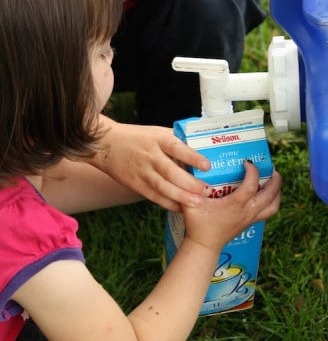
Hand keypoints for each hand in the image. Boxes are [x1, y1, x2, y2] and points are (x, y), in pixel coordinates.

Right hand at [89, 116, 211, 211]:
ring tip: (198, 203)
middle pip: (171, 172)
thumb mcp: (157, 132)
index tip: (207, 166)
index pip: (177, 148)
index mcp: (158, 139)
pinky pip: (154, 196)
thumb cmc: (138, 137)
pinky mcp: (135, 184)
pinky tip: (181, 208)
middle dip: (190, 184)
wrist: (107, 144)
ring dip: (181, 197)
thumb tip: (200, 147)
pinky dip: (168, 204)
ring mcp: (142, 172)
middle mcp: (150, 156)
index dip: (192, 157)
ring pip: (163, 187)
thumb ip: (176, 141)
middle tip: (207, 190)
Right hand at [182, 161, 281, 251]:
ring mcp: (250, 218)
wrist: (205, 246)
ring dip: (277, 192)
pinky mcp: (250, 222)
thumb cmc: (198, 225)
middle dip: (275, 180)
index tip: (247, 161)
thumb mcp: (190, 204)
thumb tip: (192, 170)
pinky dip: (272, 201)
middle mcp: (247, 212)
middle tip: (272, 168)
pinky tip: (265, 193)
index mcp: (235, 205)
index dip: (252, 171)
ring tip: (274, 180)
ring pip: (273, 206)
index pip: (251, 185)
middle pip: (270, 195)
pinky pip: (269, 212)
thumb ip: (190, 188)